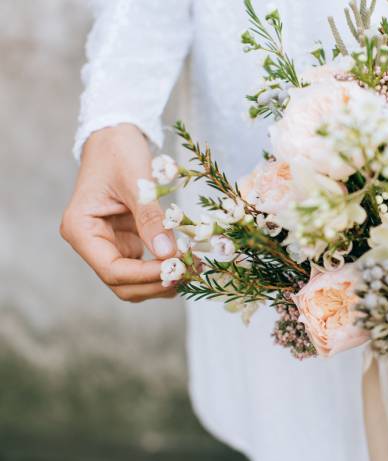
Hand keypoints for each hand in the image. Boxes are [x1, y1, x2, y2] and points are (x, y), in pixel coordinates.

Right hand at [60, 124, 176, 301]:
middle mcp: (91, 243)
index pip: (112, 270)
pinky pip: (145, 267)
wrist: (115, 137)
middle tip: (191, 273)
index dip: (146, 275)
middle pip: (122, 284)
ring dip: (164, 281)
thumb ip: (151, 218)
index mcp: (81, 229)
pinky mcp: (127, 242)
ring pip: (135, 282)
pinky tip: (188, 263)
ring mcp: (109, 245)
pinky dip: (166, 269)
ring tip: (194, 269)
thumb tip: (167, 254)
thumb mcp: (137, 181)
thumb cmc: (119, 152)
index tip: (179, 269)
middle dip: (157, 283)